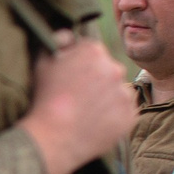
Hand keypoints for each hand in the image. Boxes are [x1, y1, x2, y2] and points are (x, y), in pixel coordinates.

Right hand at [16, 30, 136, 173]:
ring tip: (86, 113)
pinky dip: (113, 117)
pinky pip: (124, 113)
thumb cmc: (44, 98)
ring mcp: (124, 93)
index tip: (71, 80)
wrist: (53, 137)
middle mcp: (115, 68)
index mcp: (94, 51)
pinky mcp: (130, 116)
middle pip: (108, 71)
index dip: (80, 66)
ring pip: (118, 92)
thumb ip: (59, 41)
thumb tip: (70, 36)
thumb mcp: (43, 61)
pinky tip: (94, 123)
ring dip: (107, 99)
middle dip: (96, 81)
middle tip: (78, 98)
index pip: (92, 53)